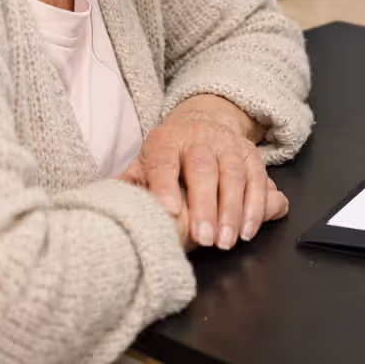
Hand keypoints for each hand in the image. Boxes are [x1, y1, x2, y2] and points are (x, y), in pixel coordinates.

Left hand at [120, 95, 288, 250]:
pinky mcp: (250, 153)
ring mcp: (228, 144)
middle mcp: (199, 137)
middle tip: (203, 239)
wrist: (202, 122)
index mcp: (166, 140)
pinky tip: (247, 230)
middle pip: (203, 168)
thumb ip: (130, 183)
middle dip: (205, 205)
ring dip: (233, 210)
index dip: (166, 186)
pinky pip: (258, 178)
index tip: (168, 212)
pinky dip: (256, 206)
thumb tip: (106, 201)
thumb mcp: (144, 163)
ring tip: (227, 241)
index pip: (164, 162)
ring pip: (234, 174)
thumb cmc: (168, 155)